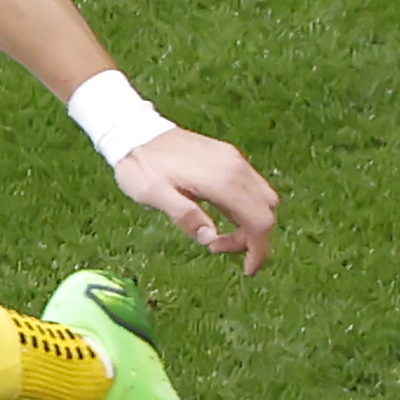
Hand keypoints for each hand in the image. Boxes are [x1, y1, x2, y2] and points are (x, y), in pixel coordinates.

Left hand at [111, 129, 280, 274]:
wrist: (134, 129)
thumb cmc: (140, 165)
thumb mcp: (152, 194)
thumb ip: (183, 216)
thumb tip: (210, 238)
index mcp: (221, 180)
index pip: (259, 222)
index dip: (258, 250)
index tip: (246, 270)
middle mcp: (235, 167)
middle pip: (266, 212)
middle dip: (252, 239)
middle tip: (215, 246)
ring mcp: (234, 159)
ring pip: (264, 199)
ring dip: (250, 222)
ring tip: (216, 232)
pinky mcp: (228, 155)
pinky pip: (252, 186)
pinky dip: (246, 207)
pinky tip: (219, 212)